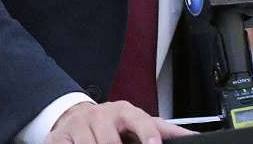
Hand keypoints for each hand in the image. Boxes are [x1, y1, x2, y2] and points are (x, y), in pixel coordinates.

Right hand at [44, 101, 195, 143]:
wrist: (76, 117)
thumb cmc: (114, 124)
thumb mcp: (139, 122)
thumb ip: (165, 131)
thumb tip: (194, 137)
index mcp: (125, 111)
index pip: (139, 121)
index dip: (146, 134)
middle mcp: (101, 116)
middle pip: (110, 142)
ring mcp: (79, 126)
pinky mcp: (59, 138)